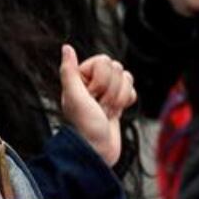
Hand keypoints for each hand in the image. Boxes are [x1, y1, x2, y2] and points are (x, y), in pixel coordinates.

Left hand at [60, 45, 134, 165]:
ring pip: (126, 78)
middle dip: (111, 90)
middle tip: (99, 106)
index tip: (91, 96)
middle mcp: (94, 82)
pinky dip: (127, 102)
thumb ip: (69, 71)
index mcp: (81, 77)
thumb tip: (67, 47)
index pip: (104, 61)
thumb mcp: (74, 96)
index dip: (101, 80)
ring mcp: (107, 92)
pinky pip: (132, 90)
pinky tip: (116, 113)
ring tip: (106, 111)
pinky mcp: (119, 102)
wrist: (98, 151)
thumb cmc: (85, 126)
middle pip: (117, 68)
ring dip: (119, 98)